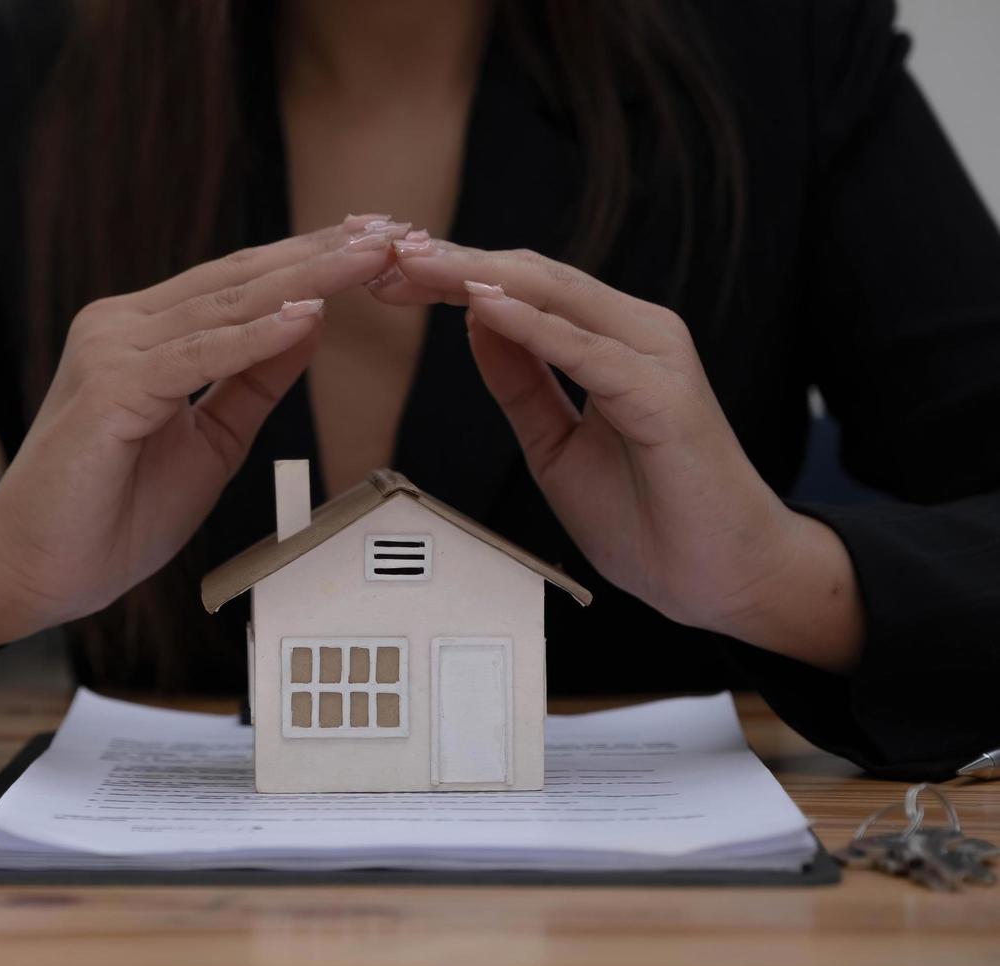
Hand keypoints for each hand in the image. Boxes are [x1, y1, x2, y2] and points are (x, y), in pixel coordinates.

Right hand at [0, 218, 405, 624]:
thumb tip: (310, 322)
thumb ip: (252, 381)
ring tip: (370, 257)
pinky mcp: (109, 390)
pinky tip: (305, 317)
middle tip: (393, 229)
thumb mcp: (211, 440)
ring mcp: (112, 352)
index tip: (379, 240)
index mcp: (144, 332)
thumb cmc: (110, 513)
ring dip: (305, 279)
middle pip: (239, 279)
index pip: (239, 282)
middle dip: (323, 252)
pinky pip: (196, 357)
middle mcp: (122, 326)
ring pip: (224, 307)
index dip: (312, 257)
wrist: (36, 569)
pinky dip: (254, 338)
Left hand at [369, 239, 863, 671]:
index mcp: (610, 340)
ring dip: (479, 277)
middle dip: (452, 262)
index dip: (452, 272)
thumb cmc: (648, 514)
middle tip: (383, 251)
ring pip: (556, 297)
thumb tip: (474, 320)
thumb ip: (520, 381)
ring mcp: (654, 358)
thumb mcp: (552, 442)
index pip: (521, 286)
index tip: (388, 266)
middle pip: (532, 277)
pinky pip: (587, 351)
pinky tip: (481, 307)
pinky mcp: (662, 396)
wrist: (719, 578)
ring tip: (417, 263)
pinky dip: (532, 327)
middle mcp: (636, 333)